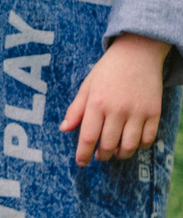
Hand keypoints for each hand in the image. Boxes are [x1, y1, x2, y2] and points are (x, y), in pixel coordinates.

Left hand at [64, 34, 170, 164]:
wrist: (138, 54)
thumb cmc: (107, 71)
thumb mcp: (87, 86)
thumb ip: (75, 109)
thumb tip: (64, 129)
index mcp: (96, 103)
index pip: (88, 137)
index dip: (83, 154)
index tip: (81, 163)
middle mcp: (117, 110)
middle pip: (108, 145)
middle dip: (102, 156)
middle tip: (99, 156)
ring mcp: (137, 112)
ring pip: (129, 146)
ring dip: (121, 154)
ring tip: (115, 153)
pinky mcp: (154, 112)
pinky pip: (148, 138)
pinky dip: (140, 146)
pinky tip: (133, 143)